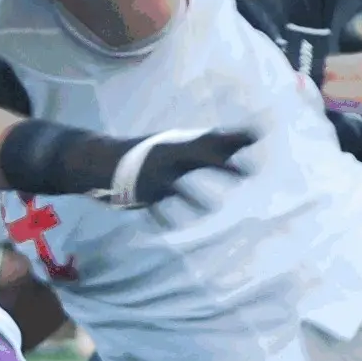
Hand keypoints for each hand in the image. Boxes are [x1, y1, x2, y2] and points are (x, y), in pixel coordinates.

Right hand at [104, 126, 253, 207]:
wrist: (105, 160)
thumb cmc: (156, 153)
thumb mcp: (184, 145)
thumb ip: (219, 143)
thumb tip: (254, 134)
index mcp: (181, 145)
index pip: (212, 139)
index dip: (233, 138)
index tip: (256, 136)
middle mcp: (171, 158)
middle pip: (199, 159)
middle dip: (222, 166)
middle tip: (247, 173)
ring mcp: (157, 176)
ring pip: (177, 188)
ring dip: (193, 199)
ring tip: (211, 210)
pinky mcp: (144, 194)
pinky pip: (154, 207)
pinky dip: (162, 217)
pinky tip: (172, 227)